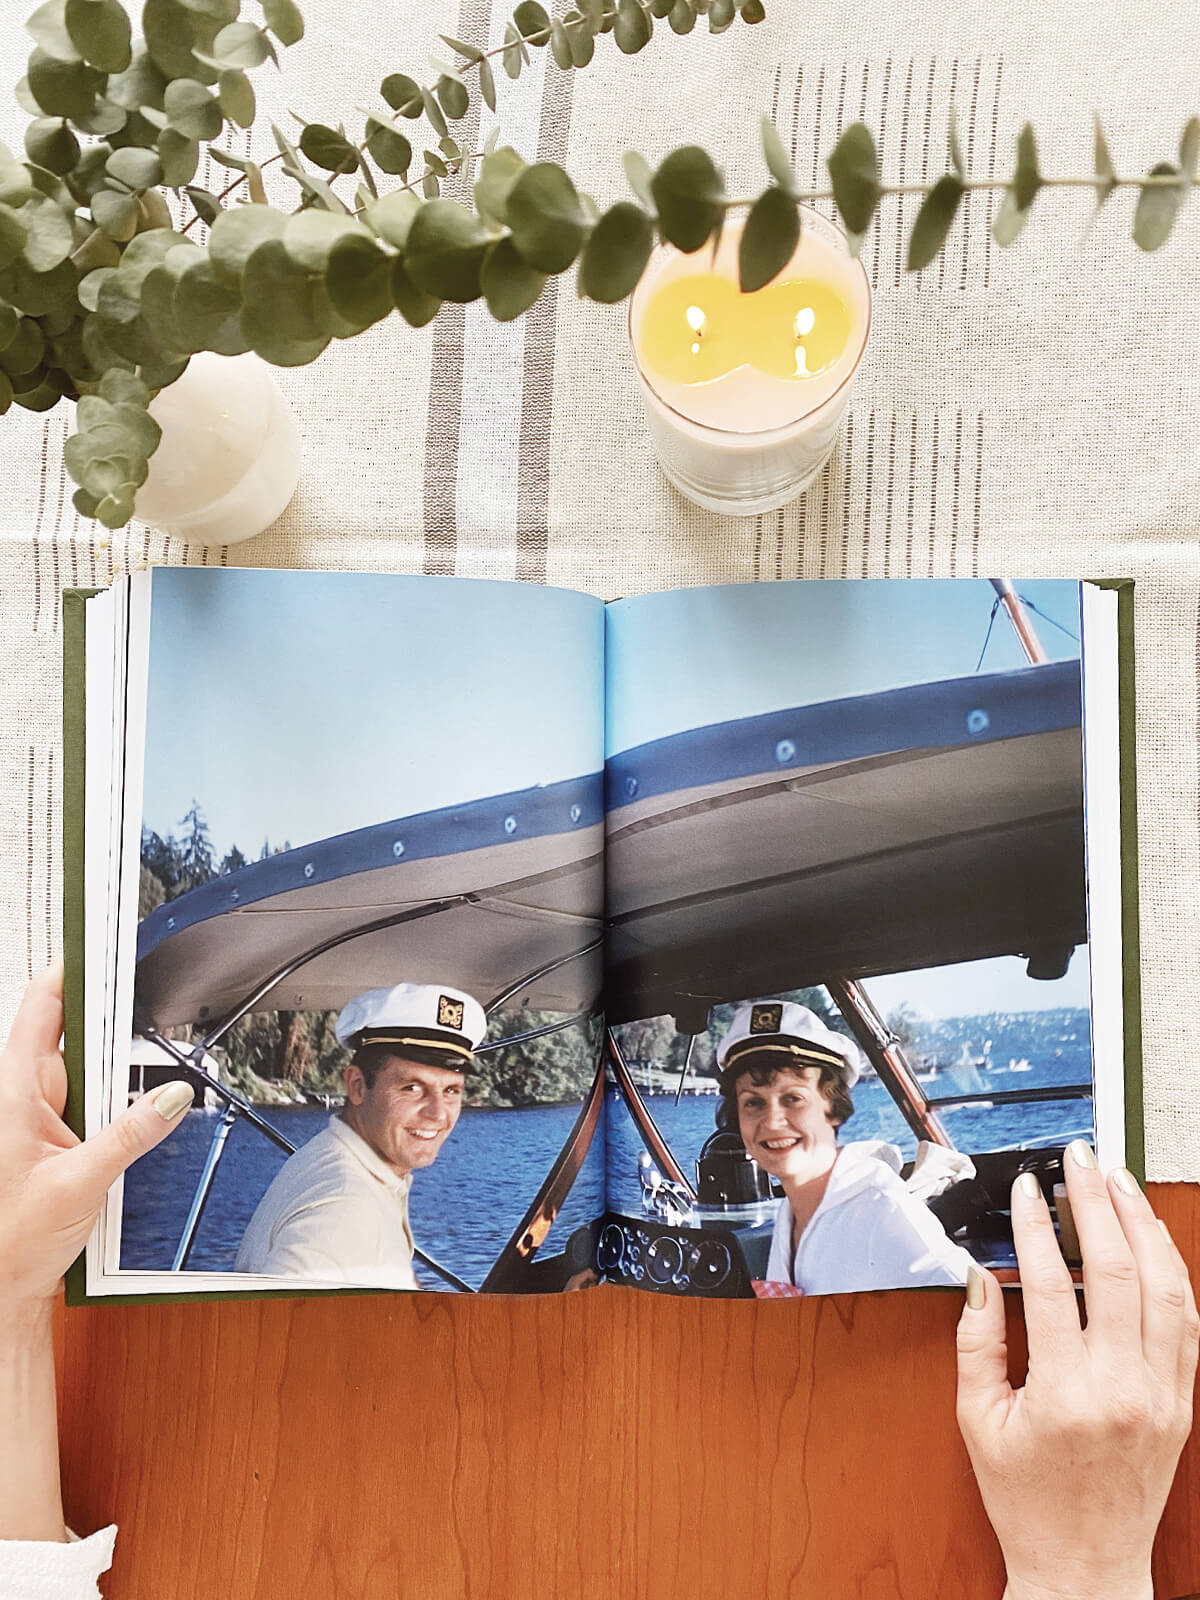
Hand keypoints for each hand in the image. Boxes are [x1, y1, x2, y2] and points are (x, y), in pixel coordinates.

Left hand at [0, 961, 191, 1312]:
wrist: (1, 1290)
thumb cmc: (12, 1241)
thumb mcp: (80, 1184)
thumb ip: (131, 1135)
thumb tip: (171, 1095)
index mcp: (13, 1093)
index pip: (42, 1006)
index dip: (72, 969)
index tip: (104, 945)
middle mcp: (21, 1097)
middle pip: (74, 1034)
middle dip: (112, 1031)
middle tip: (145, 1022)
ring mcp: (37, 1116)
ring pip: (86, 1070)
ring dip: (114, 1078)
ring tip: (135, 1096)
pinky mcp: (53, 1137)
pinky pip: (90, 1102)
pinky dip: (113, 1106)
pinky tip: (127, 1125)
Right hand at [955, 1141, 1197, 1599]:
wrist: (1086, 1568)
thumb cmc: (1027, 1501)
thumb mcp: (978, 1422)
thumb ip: (976, 1343)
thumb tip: (979, 1277)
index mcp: (1064, 1395)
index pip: (1050, 1284)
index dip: (1035, 1226)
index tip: (1028, 1188)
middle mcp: (1123, 1389)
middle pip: (1116, 1270)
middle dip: (1095, 1203)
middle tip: (1080, 1160)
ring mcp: (1161, 1395)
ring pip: (1166, 1288)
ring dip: (1143, 1226)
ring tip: (1121, 1183)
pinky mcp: (1182, 1403)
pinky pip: (1188, 1323)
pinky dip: (1173, 1273)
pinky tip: (1153, 1241)